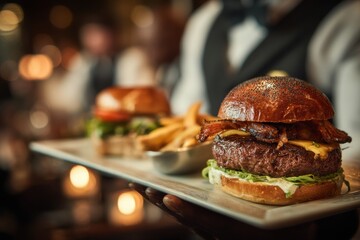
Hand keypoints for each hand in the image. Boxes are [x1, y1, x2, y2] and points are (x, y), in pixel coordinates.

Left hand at [128, 183, 334, 239]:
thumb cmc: (290, 231)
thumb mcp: (293, 225)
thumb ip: (286, 217)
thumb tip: (282, 203)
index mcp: (238, 233)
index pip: (210, 223)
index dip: (189, 212)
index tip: (169, 199)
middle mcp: (221, 232)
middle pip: (186, 218)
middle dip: (162, 201)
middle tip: (139, 186)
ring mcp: (213, 228)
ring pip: (182, 214)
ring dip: (159, 199)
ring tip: (138, 184)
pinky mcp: (210, 223)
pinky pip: (187, 212)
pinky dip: (171, 201)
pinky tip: (157, 190)